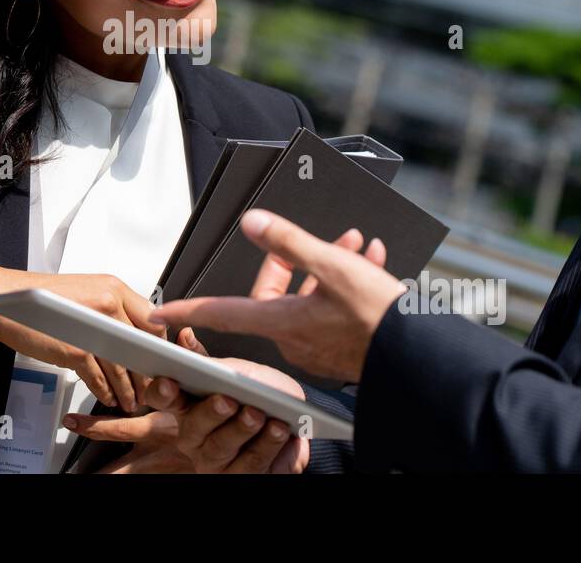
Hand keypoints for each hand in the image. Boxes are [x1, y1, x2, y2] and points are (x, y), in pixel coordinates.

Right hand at [0, 265, 164, 412]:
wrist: (6, 302)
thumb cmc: (41, 298)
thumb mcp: (85, 292)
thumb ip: (110, 308)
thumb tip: (129, 332)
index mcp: (113, 288)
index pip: (152, 320)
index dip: (156, 346)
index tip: (156, 360)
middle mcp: (108, 303)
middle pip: (141, 346)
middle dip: (147, 372)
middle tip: (149, 388)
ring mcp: (93, 327)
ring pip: (122, 365)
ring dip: (128, 389)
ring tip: (131, 400)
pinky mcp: (76, 349)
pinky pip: (99, 377)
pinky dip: (105, 391)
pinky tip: (107, 397)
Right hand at [66, 328, 307, 473]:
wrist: (292, 421)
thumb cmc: (256, 393)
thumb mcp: (234, 371)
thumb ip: (208, 360)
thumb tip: (185, 334)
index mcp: (186, 407)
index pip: (162, 400)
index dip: (162, 392)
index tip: (170, 382)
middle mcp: (195, 438)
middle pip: (194, 428)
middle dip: (212, 413)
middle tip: (228, 400)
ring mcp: (217, 463)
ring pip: (224, 449)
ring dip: (243, 430)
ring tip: (260, 414)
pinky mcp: (243, 477)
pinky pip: (253, 465)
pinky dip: (268, 446)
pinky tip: (279, 431)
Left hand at [151, 209, 405, 382]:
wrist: (422, 358)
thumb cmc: (380, 319)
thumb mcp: (333, 267)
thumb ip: (289, 242)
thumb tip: (253, 222)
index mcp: (282, 323)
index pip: (220, 313)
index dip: (186, 310)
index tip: (158, 314)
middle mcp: (294, 339)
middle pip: (275, 293)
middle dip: (299, 257)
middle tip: (333, 240)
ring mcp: (318, 347)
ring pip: (310, 295)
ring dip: (331, 265)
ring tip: (359, 246)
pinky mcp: (340, 349)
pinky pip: (332, 310)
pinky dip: (347, 283)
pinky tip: (372, 264)